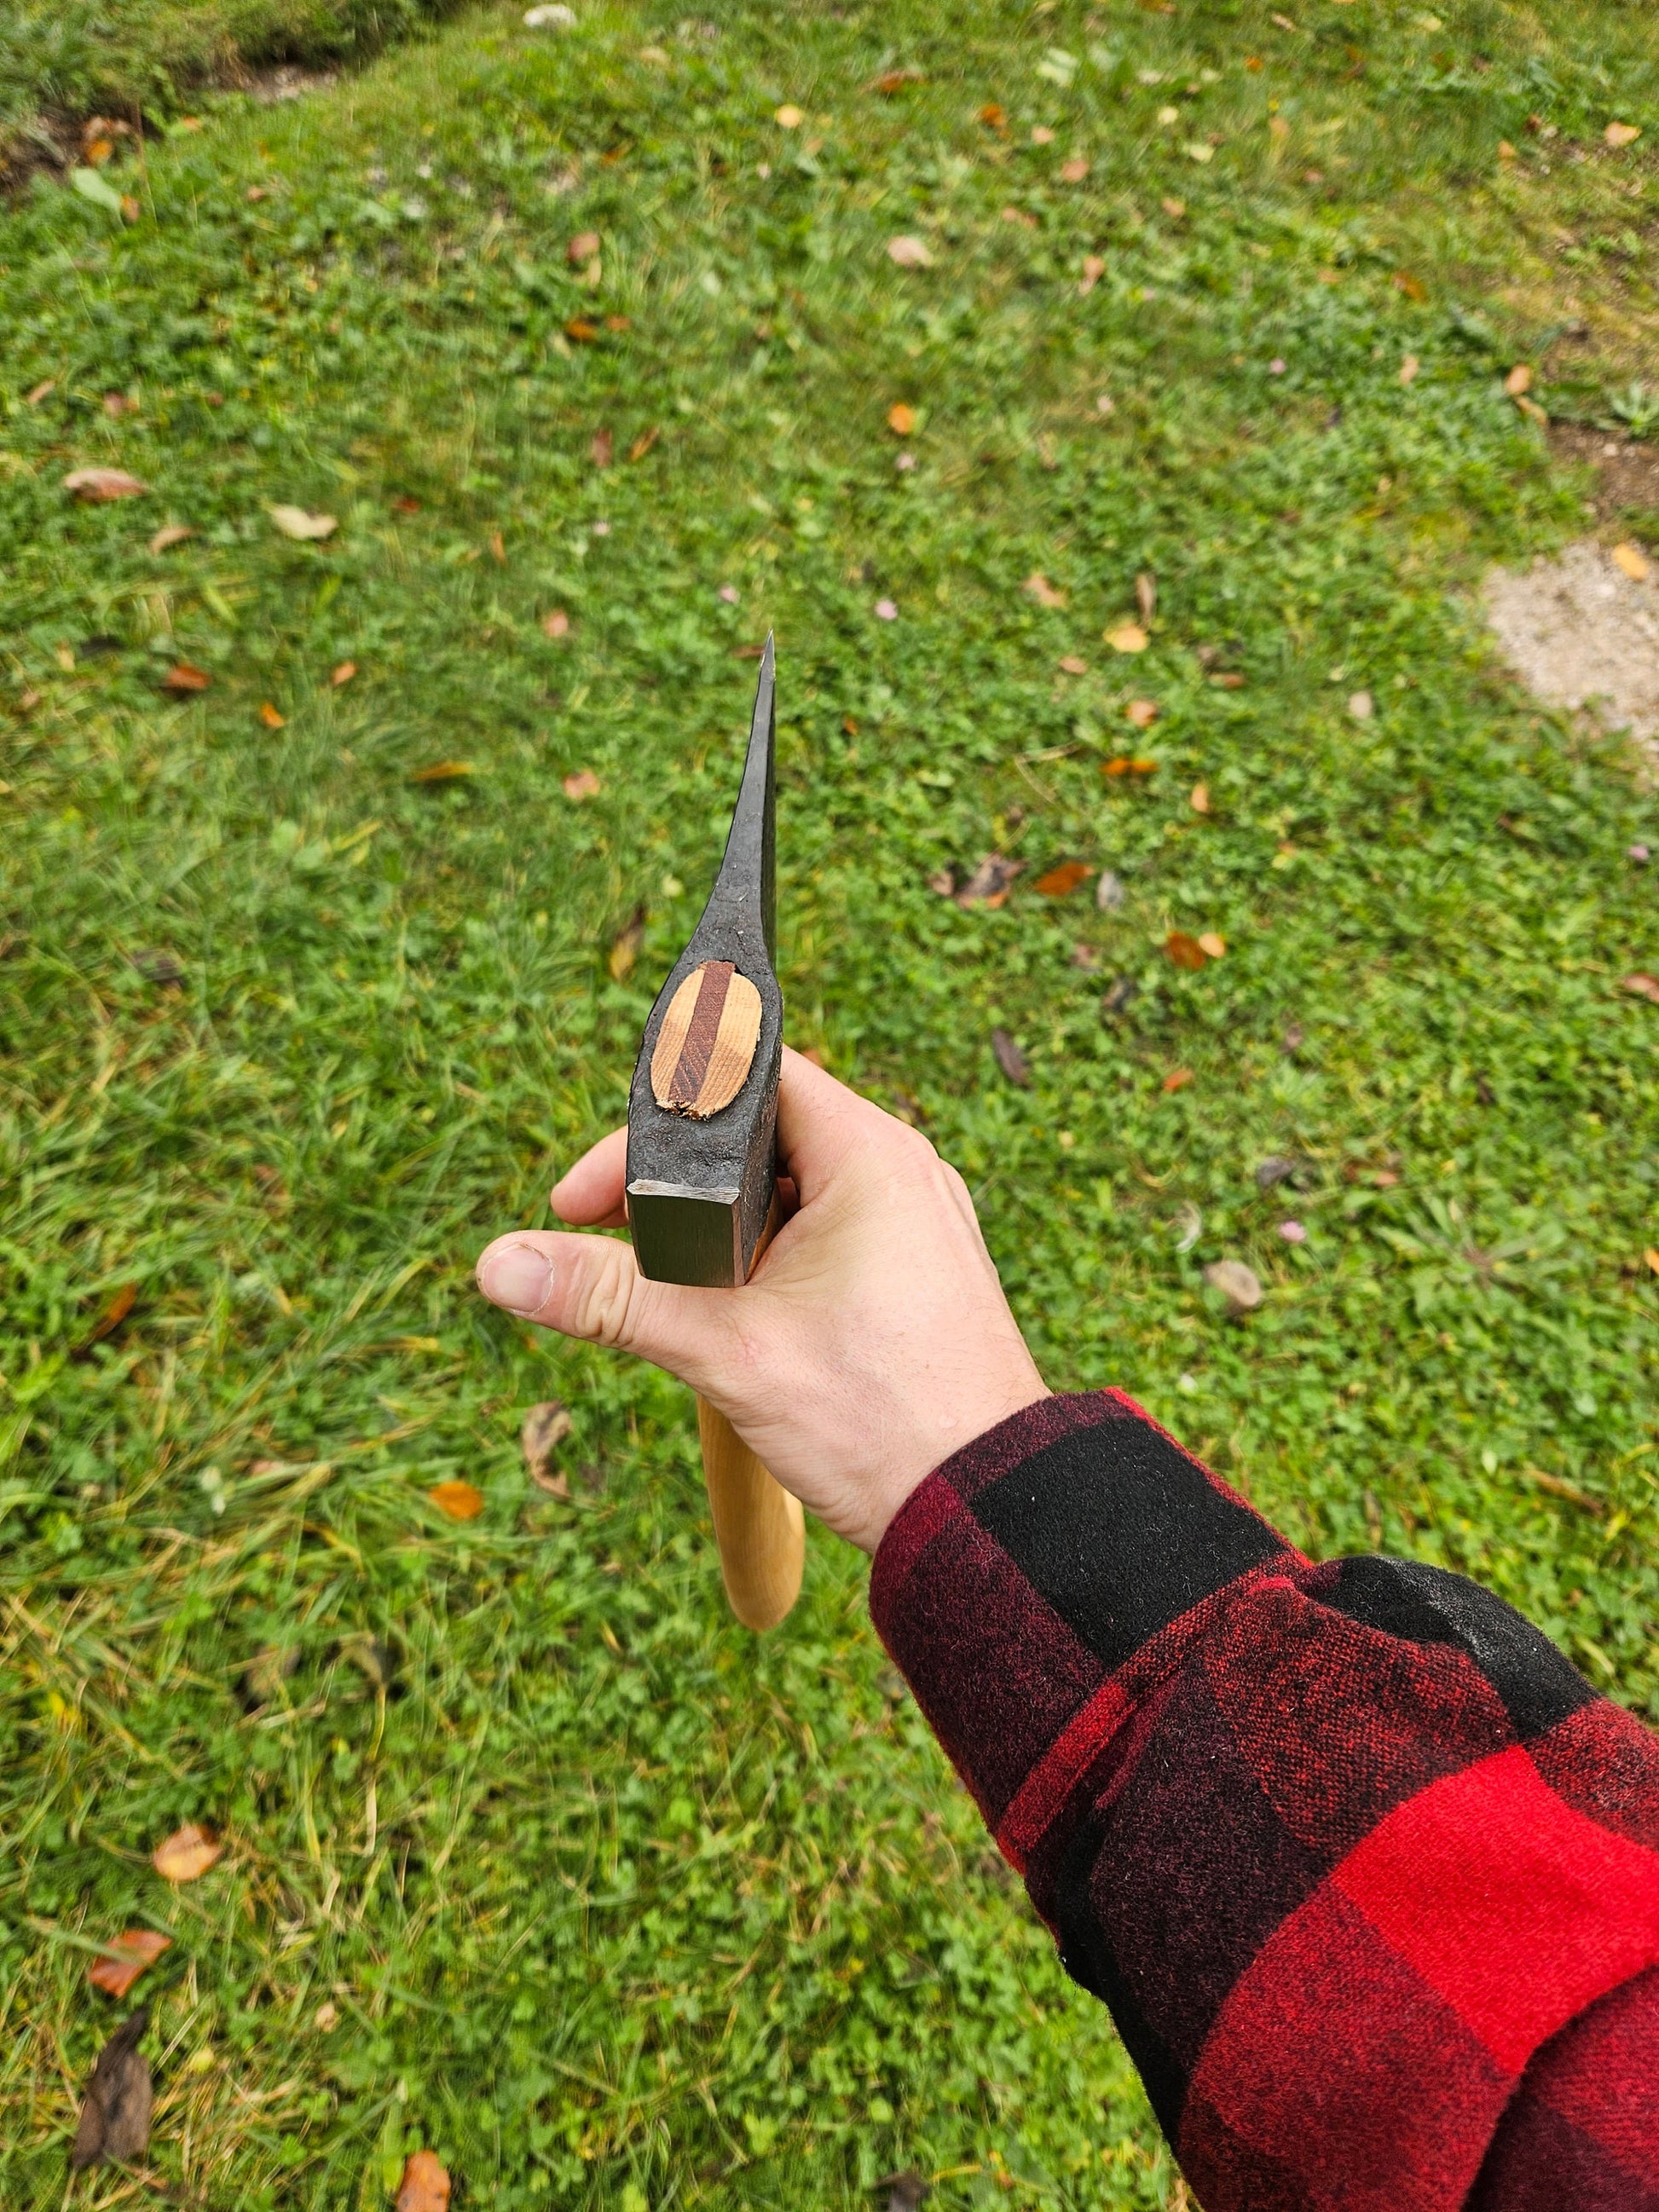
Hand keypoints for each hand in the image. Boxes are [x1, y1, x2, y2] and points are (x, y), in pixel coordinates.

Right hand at [475, 1047, 1047, 1551]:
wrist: (986, 1516)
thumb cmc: (877, 1421)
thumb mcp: (724, 1348)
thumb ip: (608, 1296)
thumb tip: (498, 1263)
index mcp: (869, 1154)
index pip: (742, 1077)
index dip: (650, 1122)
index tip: (586, 1194)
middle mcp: (900, 1172)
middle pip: (756, 1137)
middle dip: (671, 1186)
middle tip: (601, 1242)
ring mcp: (914, 1224)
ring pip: (785, 1193)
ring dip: (714, 1233)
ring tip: (658, 1292)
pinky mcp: (914, 1275)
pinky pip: (821, 1236)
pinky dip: (761, 1261)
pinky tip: (725, 1316)